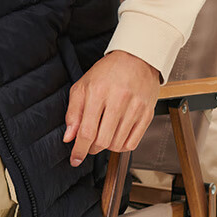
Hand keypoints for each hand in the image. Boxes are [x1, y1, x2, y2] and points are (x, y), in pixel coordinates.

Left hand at [62, 50, 160, 166]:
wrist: (137, 57)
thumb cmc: (108, 71)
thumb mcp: (83, 86)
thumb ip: (73, 112)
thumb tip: (69, 137)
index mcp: (98, 92)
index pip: (87, 131)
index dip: (79, 149)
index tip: (75, 159)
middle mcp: (118, 100)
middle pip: (102, 140)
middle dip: (91, 149)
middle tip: (88, 146)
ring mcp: (135, 108)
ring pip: (117, 144)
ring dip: (106, 147)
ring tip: (102, 137)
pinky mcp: (147, 113)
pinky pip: (133, 142)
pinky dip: (122, 146)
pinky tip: (116, 137)